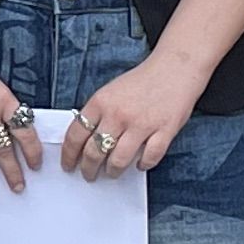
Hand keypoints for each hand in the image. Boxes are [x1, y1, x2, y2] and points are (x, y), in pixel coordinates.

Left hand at [57, 53, 198, 180]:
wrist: (175, 68)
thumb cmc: (141, 81)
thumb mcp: (110, 92)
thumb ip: (97, 114)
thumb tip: (84, 141)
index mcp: (100, 103)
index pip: (75, 135)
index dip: (69, 155)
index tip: (68, 165)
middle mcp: (118, 115)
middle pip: (94, 152)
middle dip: (88, 169)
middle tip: (88, 175)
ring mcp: (141, 124)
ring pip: (118, 160)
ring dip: (113, 171)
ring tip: (112, 172)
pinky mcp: (164, 131)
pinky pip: (149, 158)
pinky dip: (142, 165)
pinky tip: (139, 164)